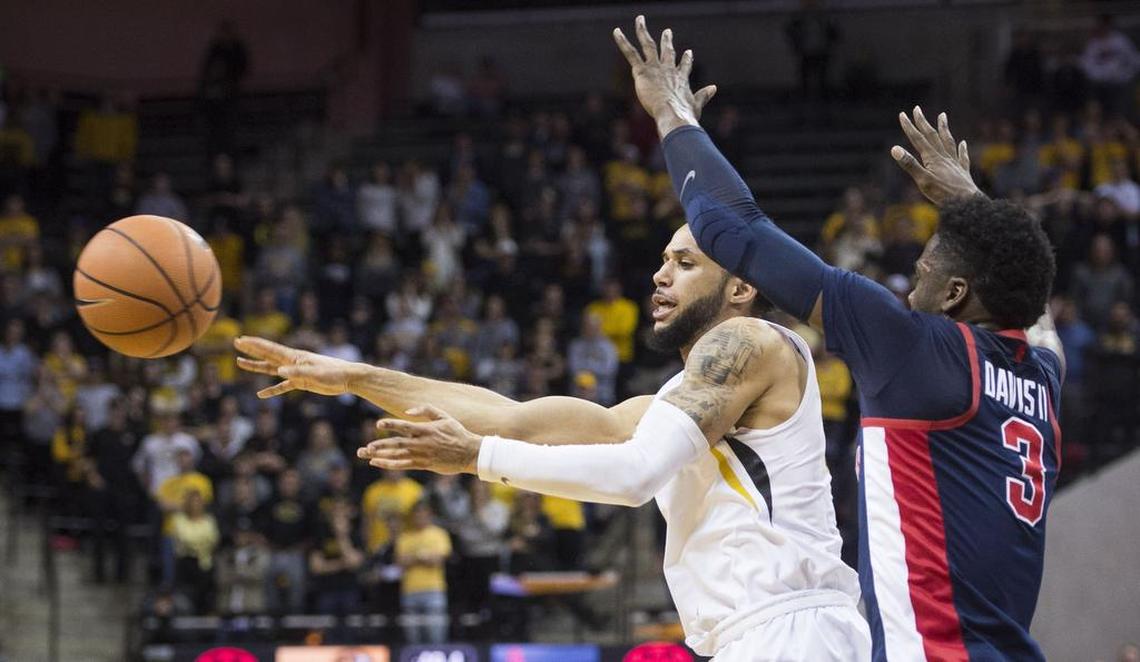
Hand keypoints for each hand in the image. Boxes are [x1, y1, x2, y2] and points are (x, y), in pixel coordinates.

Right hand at [234, 336, 362, 397]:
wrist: (348, 378)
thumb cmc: (334, 373)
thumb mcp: (315, 374)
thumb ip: (297, 372)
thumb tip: (279, 372)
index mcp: (295, 356)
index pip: (270, 349)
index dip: (255, 344)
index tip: (241, 339)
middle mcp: (293, 362)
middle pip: (267, 355)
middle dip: (251, 349)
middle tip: (236, 342)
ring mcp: (296, 371)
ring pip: (271, 369)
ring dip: (256, 366)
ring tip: (240, 363)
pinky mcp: (301, 382)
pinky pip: (282, 386)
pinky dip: (272, 389)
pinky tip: (261, 395)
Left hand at [357, 405, 480, 474]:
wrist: (470, 453)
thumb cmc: (458, 433)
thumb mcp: (444, 416)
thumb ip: (426, 410)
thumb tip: (408, 411)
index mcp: (426, 429)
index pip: (404, 426)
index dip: (391, 424)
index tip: (378, 424)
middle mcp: (421, 443)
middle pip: (396, 444)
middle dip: (378, 445)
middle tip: (364, 448)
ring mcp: (422, 455)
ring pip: (397, 455)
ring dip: (380, 455)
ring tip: (365, 454)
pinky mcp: (424, 465)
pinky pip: (403, 465)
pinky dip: (389, 464)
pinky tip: (377, 463)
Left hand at [613, 15, 716, 137]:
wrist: (673, 113)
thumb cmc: (684, 114)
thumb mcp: (696, 104)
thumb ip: (704, 95)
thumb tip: (714, 88)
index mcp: (681, 79)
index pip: (684, 66)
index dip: (686, 59)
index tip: (688, 51)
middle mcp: (669, 70)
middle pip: (667, 51)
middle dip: (667, 41)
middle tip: (667, 31)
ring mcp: (655, 69)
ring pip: (648, 45)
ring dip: (643, 31)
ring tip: (640, 19)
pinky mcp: (642, 72)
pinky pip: (631, 53)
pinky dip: (623, 41)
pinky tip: (617, 31)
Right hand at [891, 107, 981, 206]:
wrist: (967, 203)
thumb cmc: (943, 194)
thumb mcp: (922, 180)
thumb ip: (909, 164)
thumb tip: (895, 149)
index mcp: (932, 158)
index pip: (918, 139)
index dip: (909, 127)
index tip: (903, 115)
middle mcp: (944, 157)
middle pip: (932, 136)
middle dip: (923, 122)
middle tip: (917, 109)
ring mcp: (954, 163)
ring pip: (948, 142)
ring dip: (943, 128)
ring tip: (942, 116)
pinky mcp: (962, 172)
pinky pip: (962, 157)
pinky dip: (961, 149)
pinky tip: (963, 143)